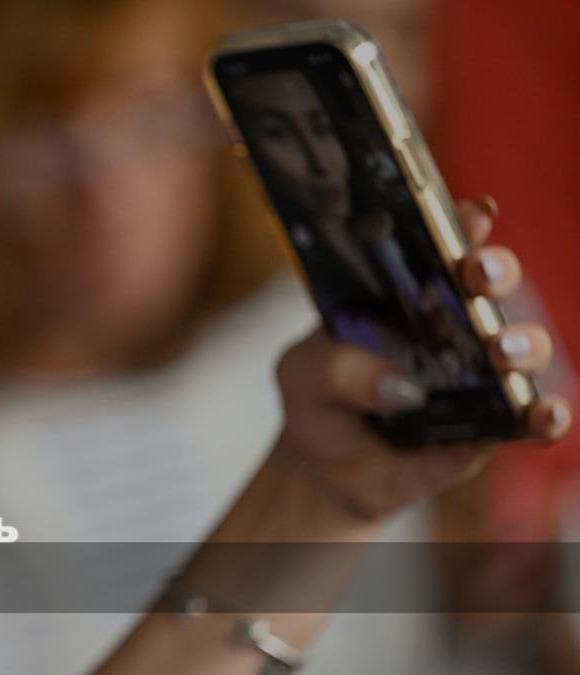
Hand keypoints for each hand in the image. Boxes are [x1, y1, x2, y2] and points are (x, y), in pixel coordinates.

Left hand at [274, 197, 570, 518]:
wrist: (327, 465)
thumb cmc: (319, 400)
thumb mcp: (304, 375)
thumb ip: (338, 369)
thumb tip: (402, 385)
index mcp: (405, 292)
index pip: (440, 244)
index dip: (461, 222)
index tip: (473, 213)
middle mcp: (453, 322)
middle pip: (492, 283)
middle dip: (494, 270)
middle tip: (478, 276)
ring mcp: (479, 372)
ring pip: (523, 345)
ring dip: (521, 344)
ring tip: (498, 353)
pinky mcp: (493, 423)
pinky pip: (533, 414)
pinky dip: (545, 413)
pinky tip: (542, 414)